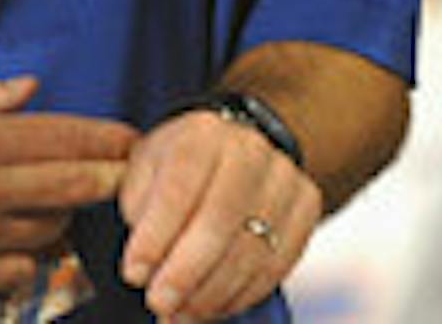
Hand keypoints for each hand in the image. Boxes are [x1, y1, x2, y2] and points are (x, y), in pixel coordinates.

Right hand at [0, 78, 132, 298]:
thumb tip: (29, 89)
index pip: (70, 138)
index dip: (110, 140)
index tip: (129, 141)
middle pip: (77, 185)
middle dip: (111, 179)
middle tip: (124, 176)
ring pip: (52, 228)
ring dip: (61, 217)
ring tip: (50, 205)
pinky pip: (19, 271)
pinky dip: (24, 258)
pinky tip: (12, 241)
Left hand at [119, 105, 321, 323]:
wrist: (233, 155)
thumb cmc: (177, 173)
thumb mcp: (141, 175)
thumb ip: (136, 212)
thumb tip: (144, 267)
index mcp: (203, 134)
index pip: (181, 184)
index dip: (156, 235)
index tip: (134, 274)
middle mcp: (252, 149)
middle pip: (222, 218)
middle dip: (187, 271)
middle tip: (159, 303)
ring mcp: (286, 177)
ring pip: (254, 247)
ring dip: (212, 291)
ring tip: (179, 313)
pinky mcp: (308, 206)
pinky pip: (280, 261)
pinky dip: (243, 294)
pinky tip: (212, 306)